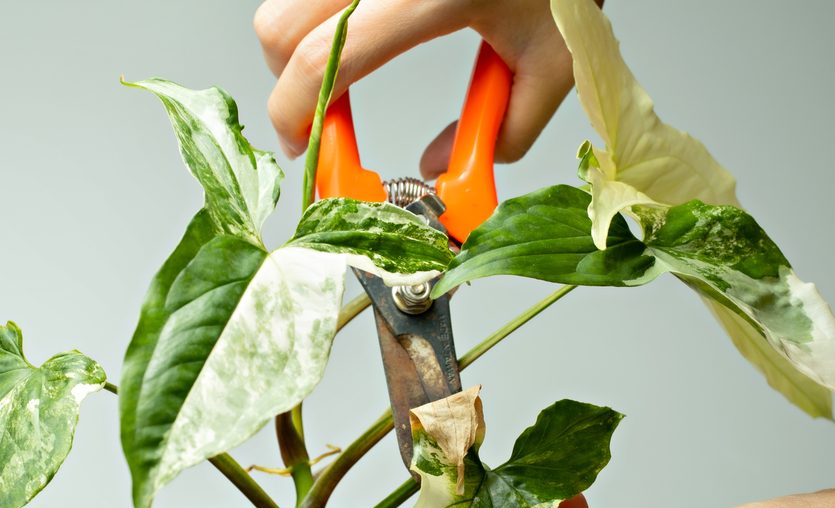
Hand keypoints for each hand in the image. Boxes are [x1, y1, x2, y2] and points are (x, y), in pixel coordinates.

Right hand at [253, 0, 576, 174]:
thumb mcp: (555, 60)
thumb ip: (507, 131)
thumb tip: (438, 164)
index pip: (322, 59)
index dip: (296, 116)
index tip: (306, 150)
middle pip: (278, 26)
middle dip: (287, 85)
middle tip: (318, 120)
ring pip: (287, 0)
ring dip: (300, 47)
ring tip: (341, 75)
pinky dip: (317, 17)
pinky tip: (356, 33)